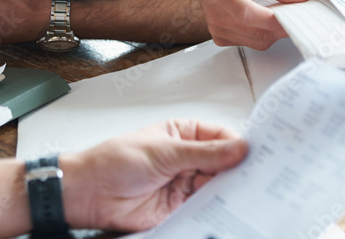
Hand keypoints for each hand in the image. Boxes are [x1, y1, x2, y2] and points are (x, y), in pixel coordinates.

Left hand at [59, 119, 247, 231]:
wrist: (90, 194)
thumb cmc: (115, 161)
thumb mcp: (164, 151)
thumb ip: (204, 153)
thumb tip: (239, 148)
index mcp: (184, 134)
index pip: (221, 136)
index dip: (238, 144)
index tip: (255, 153)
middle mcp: (187, 158)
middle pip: (223, 163)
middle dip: (237, 169)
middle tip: (255, 176)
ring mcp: (185, 184)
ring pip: (217, 187)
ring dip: (229, 191)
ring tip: (244, 193)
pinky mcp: (180, 208)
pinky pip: (205, 209)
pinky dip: (216, 210)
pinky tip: (225, 209)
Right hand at [185, 0, 308, 49]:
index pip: (249, 14)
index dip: (276, 19)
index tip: (297, 14)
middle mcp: (215, 15)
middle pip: (257, 33)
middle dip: (283, 26)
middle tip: (298, 12)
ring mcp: (217, 28)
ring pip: (257, 41)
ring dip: (275, 31)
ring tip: (281, 13)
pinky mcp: (220, 37)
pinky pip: (250, 42)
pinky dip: (264, 34)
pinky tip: (265, 18)